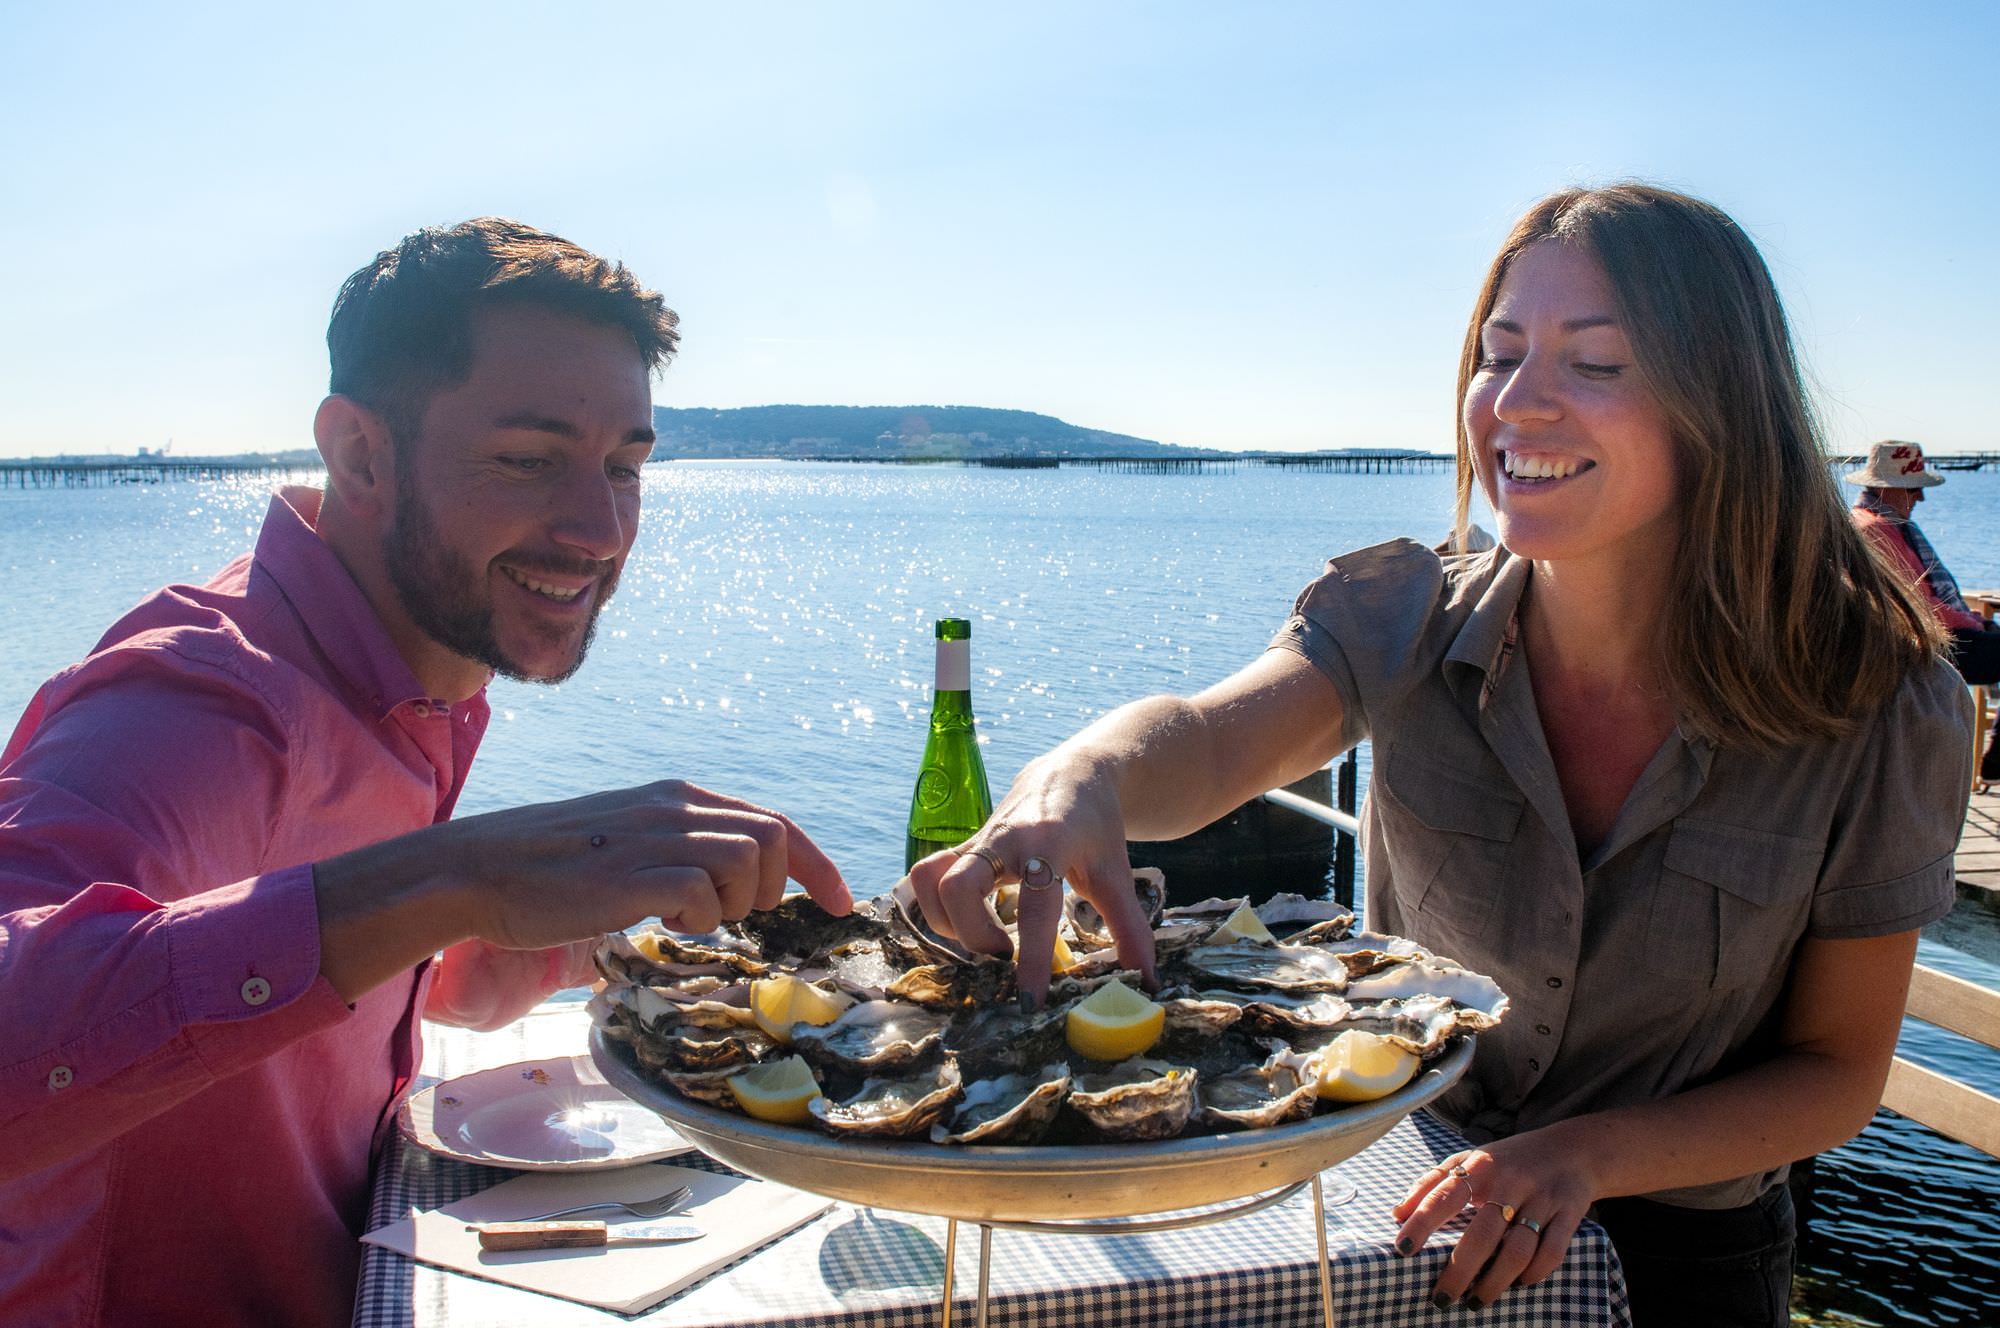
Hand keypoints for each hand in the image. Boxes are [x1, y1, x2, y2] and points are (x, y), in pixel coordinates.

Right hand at [443, 779, 851, 947]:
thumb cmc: (553, 869)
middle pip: (774, 836)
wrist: (482, 869)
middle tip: (737, 915)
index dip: (816, 863)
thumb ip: (682, 852)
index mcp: (677, 798)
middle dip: (776, 886)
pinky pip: (703, 893)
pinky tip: (662, 921)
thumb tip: (732, 884)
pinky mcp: (633, 875)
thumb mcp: (630, 843)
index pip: (773, 820)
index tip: (839, 902)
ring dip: (737, 901)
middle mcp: (674, 809)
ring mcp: (654, 839)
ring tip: (692, 917)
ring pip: (748, 859)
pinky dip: (699, 916)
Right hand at [905, 752, 1155, 1005]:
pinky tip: (963, 923)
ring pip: (929, 878)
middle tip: (1003, 954)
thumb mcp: (1117, 874)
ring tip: (984, 939)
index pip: (1034, 908)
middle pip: (957, 886)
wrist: (1073, 775)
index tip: (1029, 1002)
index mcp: (1049, 844)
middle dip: (973, 934)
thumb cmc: (1096, 828)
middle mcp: (1004, 838)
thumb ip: (1130, 928)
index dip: (1032, 959)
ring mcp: (976, 839)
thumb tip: (1146, 982)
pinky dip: (934, 905)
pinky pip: (926, 873)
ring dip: (946, 921)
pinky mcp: (961, 844)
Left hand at [1389, 1132, 1596, 1310]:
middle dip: (1459, 1271)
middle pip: (1482, 1233)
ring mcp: (1542, 1198)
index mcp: (1480, 1165)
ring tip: (1476, 1300)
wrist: (1573, 1149)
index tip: (1403, 1249)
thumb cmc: (1509, 1161)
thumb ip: (1433, 1183)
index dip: (1422, 1222)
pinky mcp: (1569, 1213)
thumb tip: (1396, 1214)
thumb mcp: (1469, 1160)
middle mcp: (1511, 1181)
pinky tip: (1519, 1284)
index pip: (1444, 1195)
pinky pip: (1552, 1251)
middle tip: (1442, 1298)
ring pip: (1517, 1249)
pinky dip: (1534, 1273)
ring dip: (1495, 1281)